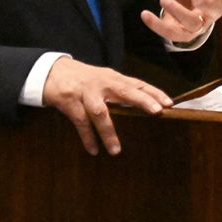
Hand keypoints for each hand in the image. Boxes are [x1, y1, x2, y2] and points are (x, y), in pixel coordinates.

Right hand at [41, 56, 171, 155]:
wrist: (52, 71)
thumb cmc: (84, 79)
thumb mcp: (103, 81)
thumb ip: (120, 91)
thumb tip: (144, 106)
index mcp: (113, 78)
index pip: (137, 84)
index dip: (154, 93)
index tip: (169, 103)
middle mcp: (102, 83)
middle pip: (125, 90)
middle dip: (142, 100)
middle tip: (156, 112)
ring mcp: (86, 92)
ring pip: (100, 112)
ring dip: (109, 131)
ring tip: (116, 151)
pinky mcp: (70, 101)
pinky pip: (80, 122)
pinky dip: (88, 137)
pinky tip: (94, 150)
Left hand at [140, 0, 221, 44]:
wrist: (184, 12)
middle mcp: (209, 11)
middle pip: (214, 10)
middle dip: (206, 4)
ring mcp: (197, 25)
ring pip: (193, 23)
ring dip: (179, 12)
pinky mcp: (182, 35)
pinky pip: (171, 33)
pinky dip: (157, 25)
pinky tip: (145, 14)